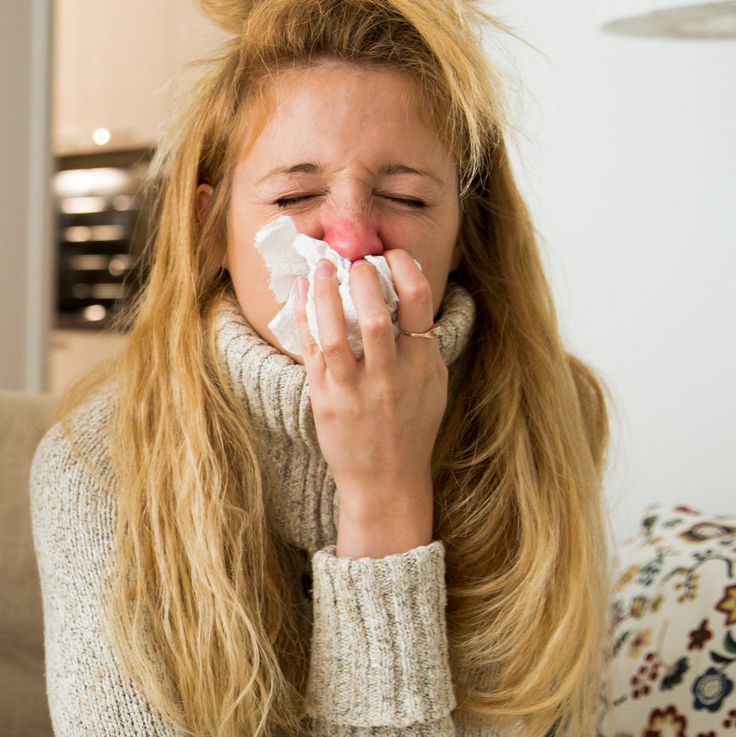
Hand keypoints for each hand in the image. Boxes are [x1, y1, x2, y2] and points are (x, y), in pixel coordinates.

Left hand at [294, 254, 445, 558]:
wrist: (386, 482)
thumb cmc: (410, 429)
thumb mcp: (432, 385)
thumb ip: (423, 345)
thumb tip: (411, 297)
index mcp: (422, 365)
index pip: (419, 303)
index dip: (406, 269)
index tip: (392, 254)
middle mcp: (390, 375)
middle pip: (376, 313)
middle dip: (364, 277)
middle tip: (355, 261)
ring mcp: (355, 388)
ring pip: (337, 331)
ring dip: (327, 293)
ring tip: (323, 268)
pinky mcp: (326, 399)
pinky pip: (312, 350)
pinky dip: (305, 317)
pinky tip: (302, 293)